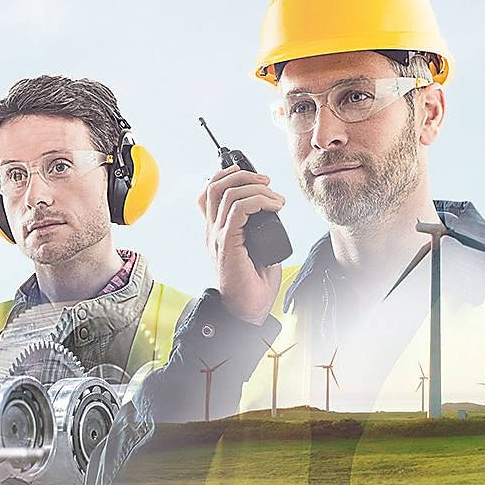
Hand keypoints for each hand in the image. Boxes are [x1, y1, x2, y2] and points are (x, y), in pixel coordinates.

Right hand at [198, 164, 284, 324]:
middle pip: (213, 186)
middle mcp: (212, 231)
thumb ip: (259, 229)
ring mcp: (217, 236)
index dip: (226, 176)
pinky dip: (259, 201)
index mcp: (217, 230)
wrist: (248, 310)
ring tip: (276, 198)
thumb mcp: (258, 248)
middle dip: (242, 174)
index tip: (253, 176)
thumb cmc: (254, 284)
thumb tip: (273, 209)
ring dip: (256, 187)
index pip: (208, 192)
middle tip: (267, 181)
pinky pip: (238, 209)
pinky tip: (275, 207)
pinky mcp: (227, 244)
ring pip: (227, 193)